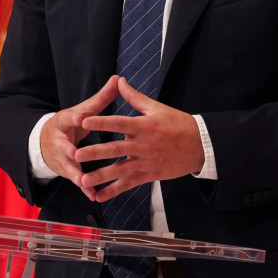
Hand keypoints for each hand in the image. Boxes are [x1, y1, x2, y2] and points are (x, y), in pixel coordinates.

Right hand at [40, 76, 119, 199]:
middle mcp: (59, 140)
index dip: (73, 119)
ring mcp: (60, 157)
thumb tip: (117, 78)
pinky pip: (75, 180)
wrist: (45, 142)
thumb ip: (101, 97)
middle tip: (75, 154)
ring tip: (83, 180)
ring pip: (68, 166)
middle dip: (68, 150)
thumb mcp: (82, 110)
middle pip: (63, 145)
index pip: (68, 118)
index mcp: (64, 121)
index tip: (80, 119)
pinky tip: (93, 195)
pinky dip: (84, 188)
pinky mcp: (66, 170)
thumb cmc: (71, 123)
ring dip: (75, 174)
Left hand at [74, 77, 204, 200]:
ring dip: (101, 176)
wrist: (201, 146)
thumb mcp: (157, 108)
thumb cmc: (178, 124)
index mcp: (144, 126)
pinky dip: (113, 191)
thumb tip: (119, 82)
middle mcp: (143, 145)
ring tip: (83, 179)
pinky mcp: (149, 175)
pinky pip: (129, 184)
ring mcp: (146, 162)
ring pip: (120, 170)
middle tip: (76, 154)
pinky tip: (99, 195)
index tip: (84, 121)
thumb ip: (134, 97)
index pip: (119, 122)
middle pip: (116, 148)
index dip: (101, 122)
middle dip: (95, 152)